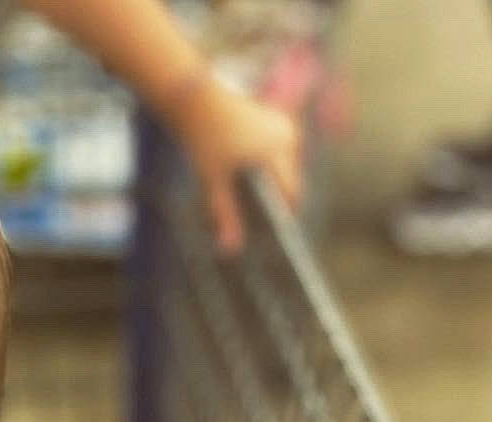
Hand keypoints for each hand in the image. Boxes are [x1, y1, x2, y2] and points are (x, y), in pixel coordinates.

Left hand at [168, 75, 302, 253]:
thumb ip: (224, 214)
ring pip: (286, 168)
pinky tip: (246, 169)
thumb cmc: (205, 140)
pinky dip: (268, 167)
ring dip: (271, 183)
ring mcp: (286, 126)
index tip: (271, 234)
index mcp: (276, 151)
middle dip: (274, 199)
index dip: (283, 215)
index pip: (292, 193)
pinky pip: (281, 154)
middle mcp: (288, 137)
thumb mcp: (213, 181)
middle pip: (290, 182)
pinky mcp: (280, 120)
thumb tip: (231, 250)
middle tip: (251, 214)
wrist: (199, 100)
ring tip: (243, 186)